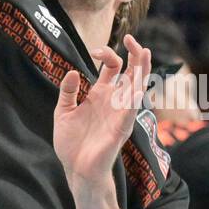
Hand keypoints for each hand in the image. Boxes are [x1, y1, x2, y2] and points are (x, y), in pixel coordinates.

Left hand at [53, 35, 150, 192]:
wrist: (76, 169)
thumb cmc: (72, 143)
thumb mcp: (63, 111)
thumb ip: (68, 91)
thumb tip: (73, 72)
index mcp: (101, 94)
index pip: (113, 68)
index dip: (108, 54)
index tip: (95, 50)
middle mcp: (114, 101)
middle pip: (131, 73)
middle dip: (134, 55)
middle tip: (132, 39)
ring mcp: (120, 113)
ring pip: (137, 88)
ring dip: (141, 71)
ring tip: (144, 52)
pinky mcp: (121, 128)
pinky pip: (132, 109)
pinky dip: (135, 95)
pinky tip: (138, 82)